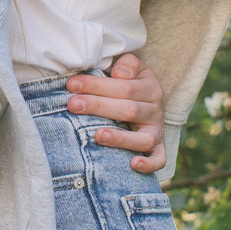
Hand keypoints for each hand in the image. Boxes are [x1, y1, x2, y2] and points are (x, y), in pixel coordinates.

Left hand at [71, 51, 167, 174]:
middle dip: (98, 106)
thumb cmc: (129, 84)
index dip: (97, 85)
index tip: (72, 84)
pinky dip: (148, 164)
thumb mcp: (132, 69)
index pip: (124, 86)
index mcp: (150, 88)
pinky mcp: (158, 150)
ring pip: (142, 138)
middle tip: (73, 105)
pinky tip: (132, 165)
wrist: (148, 104)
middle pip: (129, 110)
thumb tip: (118, 73)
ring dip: (120, 138)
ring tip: (98, 136)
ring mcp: (157, 132)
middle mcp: (155, 111)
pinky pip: (158, 159)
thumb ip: (127, 65)